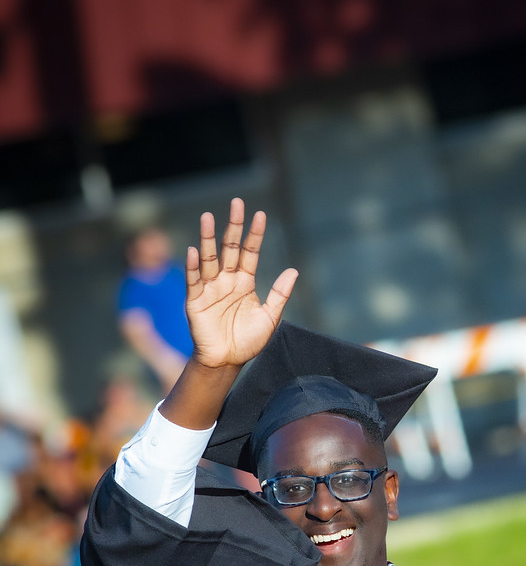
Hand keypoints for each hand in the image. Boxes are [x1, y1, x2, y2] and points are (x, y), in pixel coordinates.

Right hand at [185, 197, 296, 369]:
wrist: (227, 362)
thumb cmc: (248, 341)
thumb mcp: (270, 318)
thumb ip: (280, 294)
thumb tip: (294, 271)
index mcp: (245, 282)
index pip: (250, 252)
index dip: (255, 234)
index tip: (260, 214)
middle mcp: (227, 280)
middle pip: (230, 248)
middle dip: (233, 226)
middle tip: (237, 203)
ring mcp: (210, 289)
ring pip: (209, 259)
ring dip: (208, 238)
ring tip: (208, 217)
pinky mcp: (195, 301)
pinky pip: (193, 281)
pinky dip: (193, 267)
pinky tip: (194, 251)